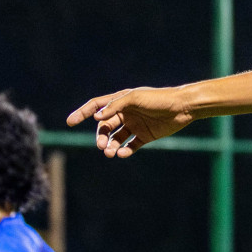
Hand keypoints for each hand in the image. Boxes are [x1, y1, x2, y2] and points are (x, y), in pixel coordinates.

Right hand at [66, 87, 192, 158]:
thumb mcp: (135, 98)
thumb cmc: (158, 98)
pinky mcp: (145, 136)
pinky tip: (122, 153)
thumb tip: (97, 117)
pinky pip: (130, 146)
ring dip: (110, 146)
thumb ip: (115, 105)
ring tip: (110, 153)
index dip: (82, 113)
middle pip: (105, 127)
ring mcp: (135, 125)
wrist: (182, 107)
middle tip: (102, 146)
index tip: (69, 122)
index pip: (96, 106)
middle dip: (101, 137)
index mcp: (121, 101)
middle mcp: (126, 113)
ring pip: (116, 138)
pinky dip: (124, 151)